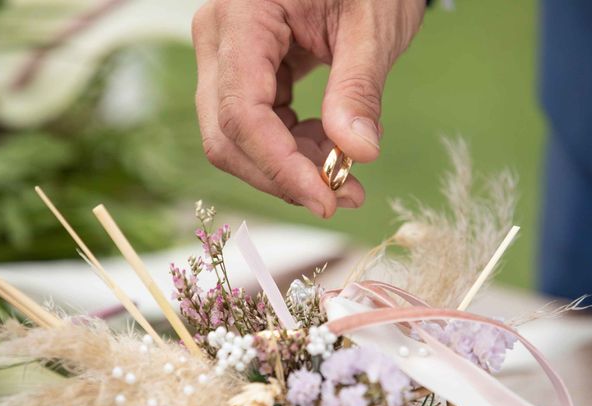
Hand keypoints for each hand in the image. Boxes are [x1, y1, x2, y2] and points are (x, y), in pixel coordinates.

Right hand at [192, 0, 424, 217]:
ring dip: (290, 169)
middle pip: (228, 136)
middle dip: (284, 177)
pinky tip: (329, 148)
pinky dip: (292, 150)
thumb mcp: (372, 26)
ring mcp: (226, 60)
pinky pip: (257, 128)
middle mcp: (219, 41)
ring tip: (347, 172)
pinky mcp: (244, 76)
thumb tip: (358, 154)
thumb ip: (359, 89)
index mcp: (241, 18)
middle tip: (342, 196)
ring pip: (238, 140)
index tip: (326, 201)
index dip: (281, 168)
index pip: (243, 113)